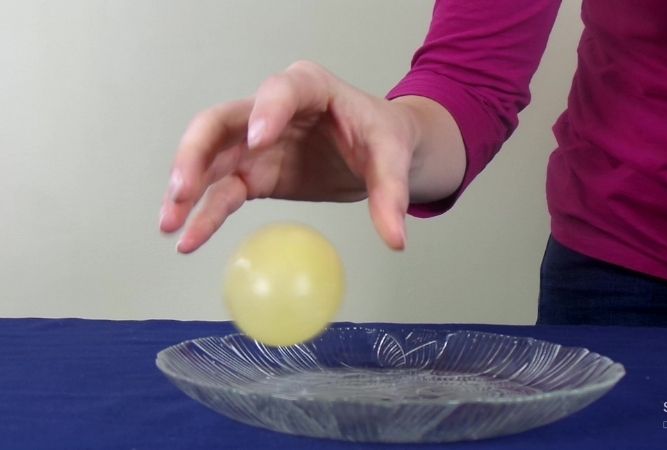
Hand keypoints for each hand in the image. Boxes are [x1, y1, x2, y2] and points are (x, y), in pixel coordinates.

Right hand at [159, 61, 418, 252]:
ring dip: (186, 189)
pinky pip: (223, 191)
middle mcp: (272, 111)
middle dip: (196, 153)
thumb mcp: (393, 159)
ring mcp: (256, 143)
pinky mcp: (254, 173)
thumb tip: (395, 240)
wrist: (379, 153)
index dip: (266, 112)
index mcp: (310, 89)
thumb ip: (390, 195)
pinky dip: (204, 213)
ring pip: (209, 158)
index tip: (257, 140)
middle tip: (183, 188)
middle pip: (221, 122)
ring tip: (169, 223)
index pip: (281, 91)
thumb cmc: (383, 138)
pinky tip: (188, 237)